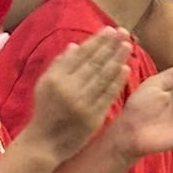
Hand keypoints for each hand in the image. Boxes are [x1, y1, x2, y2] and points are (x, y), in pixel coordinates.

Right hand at [25, 29, 131, 160]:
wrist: (45, 143)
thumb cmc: (45, 111)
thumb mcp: (44, 85)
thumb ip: (59, 65)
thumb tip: (74, 46)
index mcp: (55, 78)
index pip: (80, 55)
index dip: (96, 41)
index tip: (110, 30)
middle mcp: (68, 89)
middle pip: (94, 63)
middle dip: (110, 46)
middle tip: (124, 33)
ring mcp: (81, 104)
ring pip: (102, 77)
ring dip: (117, 60)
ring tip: (128, 46)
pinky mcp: (92, 117)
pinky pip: (107, 96)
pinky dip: (117, 82)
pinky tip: (126, 69)